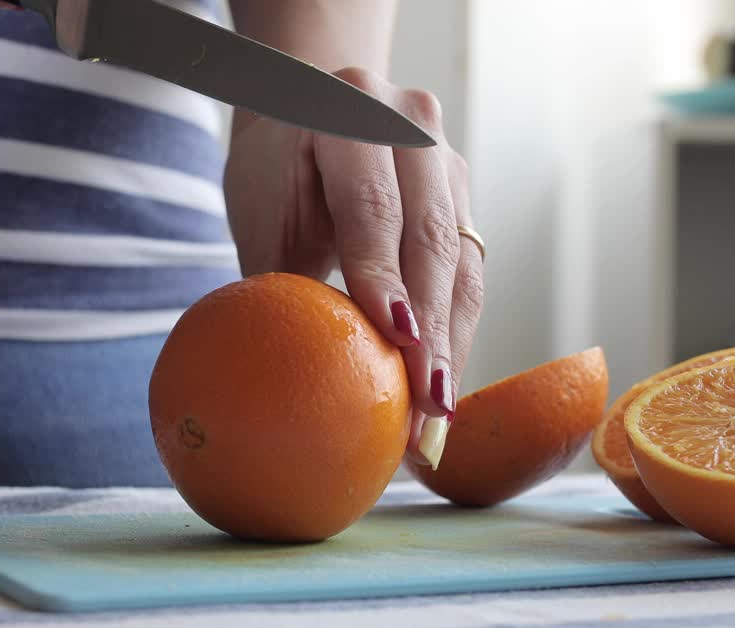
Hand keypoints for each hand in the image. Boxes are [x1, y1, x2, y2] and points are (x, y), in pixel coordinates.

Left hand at [224, 67, 483, 465]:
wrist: (312, 107)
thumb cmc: (277, 170)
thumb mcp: (265, 213)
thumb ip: (284, 281)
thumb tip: (285, 378)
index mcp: (348, 111)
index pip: (372, 205)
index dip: (384, 275)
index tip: (397, 338)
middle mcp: (410, 123)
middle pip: (431, 237)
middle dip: (431, 331)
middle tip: (423, 407)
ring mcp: (446, 157)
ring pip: (462, 260)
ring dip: (452, 342)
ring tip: (437, 414)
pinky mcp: (464, 194)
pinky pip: (469, 270)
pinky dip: (455, 330)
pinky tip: (442, 384)